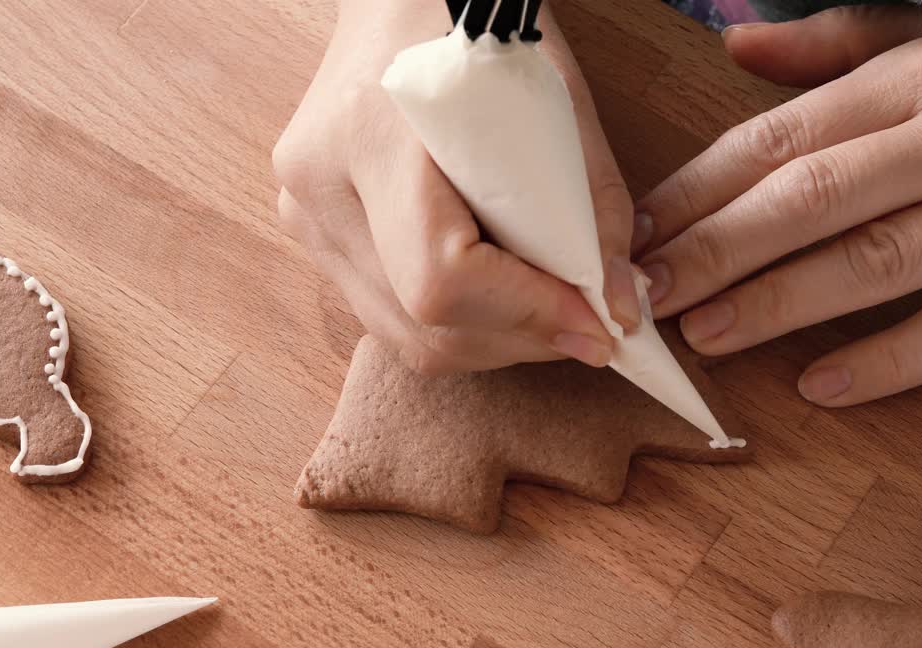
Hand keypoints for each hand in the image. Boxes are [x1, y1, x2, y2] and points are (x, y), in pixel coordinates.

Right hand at [273, 0, 638, 373]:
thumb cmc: (478, 27)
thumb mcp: (552, 97)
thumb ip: (591, 205)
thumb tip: (615, 308)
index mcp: (369, 135)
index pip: (441, 276)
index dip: (527, 314)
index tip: (597, 322)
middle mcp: (319, 187)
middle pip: (423, 323)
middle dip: (520, 339)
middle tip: (590, 325)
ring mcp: (306, 216)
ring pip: (403, 336)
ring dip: (492, 342)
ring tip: (551, 311)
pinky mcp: (315, 235)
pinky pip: (388, 315)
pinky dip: (458, 325)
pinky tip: (503, 297)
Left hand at [635, 5, 921, 404]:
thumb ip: (838, 45)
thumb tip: (736, 46)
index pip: (787, 135)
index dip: (702, 188)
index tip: (638, 233)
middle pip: (819, 198)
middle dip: (721, 251)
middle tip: (650, 295)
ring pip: (881, 262)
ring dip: (782, 303)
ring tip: (707, 336)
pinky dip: (890, 361)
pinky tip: (819, 385)